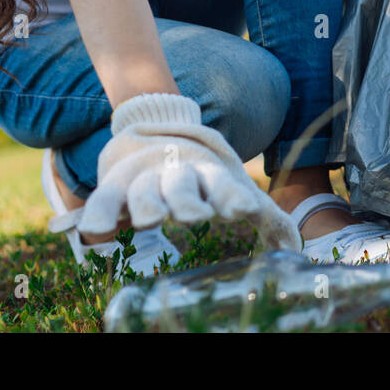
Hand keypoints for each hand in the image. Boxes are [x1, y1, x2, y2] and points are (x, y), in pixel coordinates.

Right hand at [79, 93, 300, 250]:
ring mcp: (144, 179)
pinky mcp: (114, 188)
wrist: (151, 141)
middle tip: (194, 216)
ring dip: (147, 205)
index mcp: (209, 173)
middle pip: (181, 185)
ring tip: (150, 222)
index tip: (244, 211)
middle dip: (186, 200)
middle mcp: (176, 173)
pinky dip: (99, 214)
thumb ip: (265, 218)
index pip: (222, 183)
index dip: (230, 197)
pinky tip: (96, 230)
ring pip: (144, 191)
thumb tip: (292, 248)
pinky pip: (104, 202)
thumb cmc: (203, 178)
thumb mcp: (234, 191)